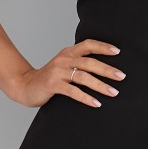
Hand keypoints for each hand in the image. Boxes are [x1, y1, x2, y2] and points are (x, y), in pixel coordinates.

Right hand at [10, 40, 124, 108]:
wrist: (25, 85)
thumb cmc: (49, 78)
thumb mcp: (63, 66)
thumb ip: (78, 64)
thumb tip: (102, 68)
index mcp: (67, 53)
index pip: (88, 45)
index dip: (103, 47)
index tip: (118, 51)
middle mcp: (63, 60)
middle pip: (89, 62)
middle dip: (107, 70)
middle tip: (122, 76)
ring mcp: (57, 72)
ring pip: (83, 77)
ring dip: (101, 85)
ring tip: (114, 93)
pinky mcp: (53, 85)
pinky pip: (73, 91)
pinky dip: (86, 98)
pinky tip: (96, 103)